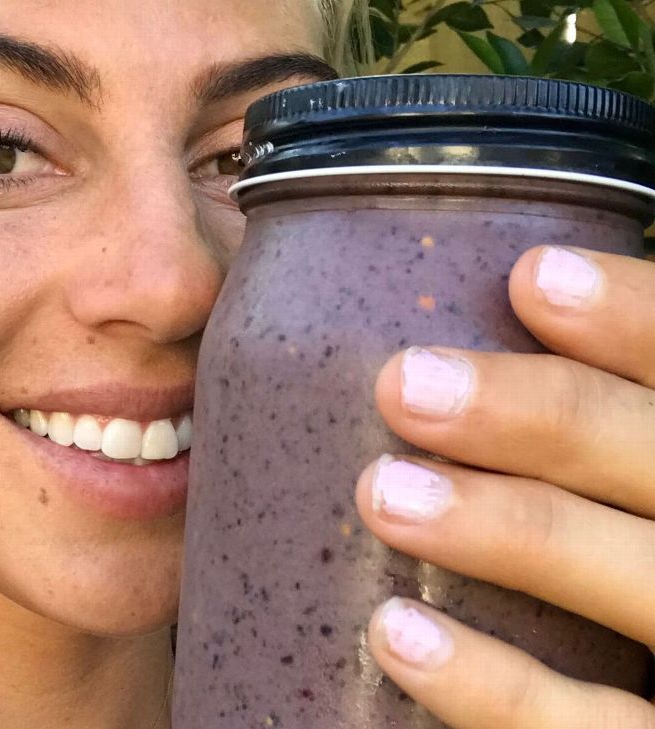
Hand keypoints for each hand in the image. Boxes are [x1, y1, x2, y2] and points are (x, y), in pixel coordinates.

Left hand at [356, 244, 654, 727]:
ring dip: (510, 530)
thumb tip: (451, 330)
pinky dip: (497, 687)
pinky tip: (396, 634)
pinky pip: (592, 727)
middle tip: (404, 383)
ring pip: (639, 584)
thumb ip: (580, 429)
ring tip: (381, 490)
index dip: (636, 320)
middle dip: (545, 415)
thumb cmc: (617, 550)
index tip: (530, 277)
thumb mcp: (625, 470)